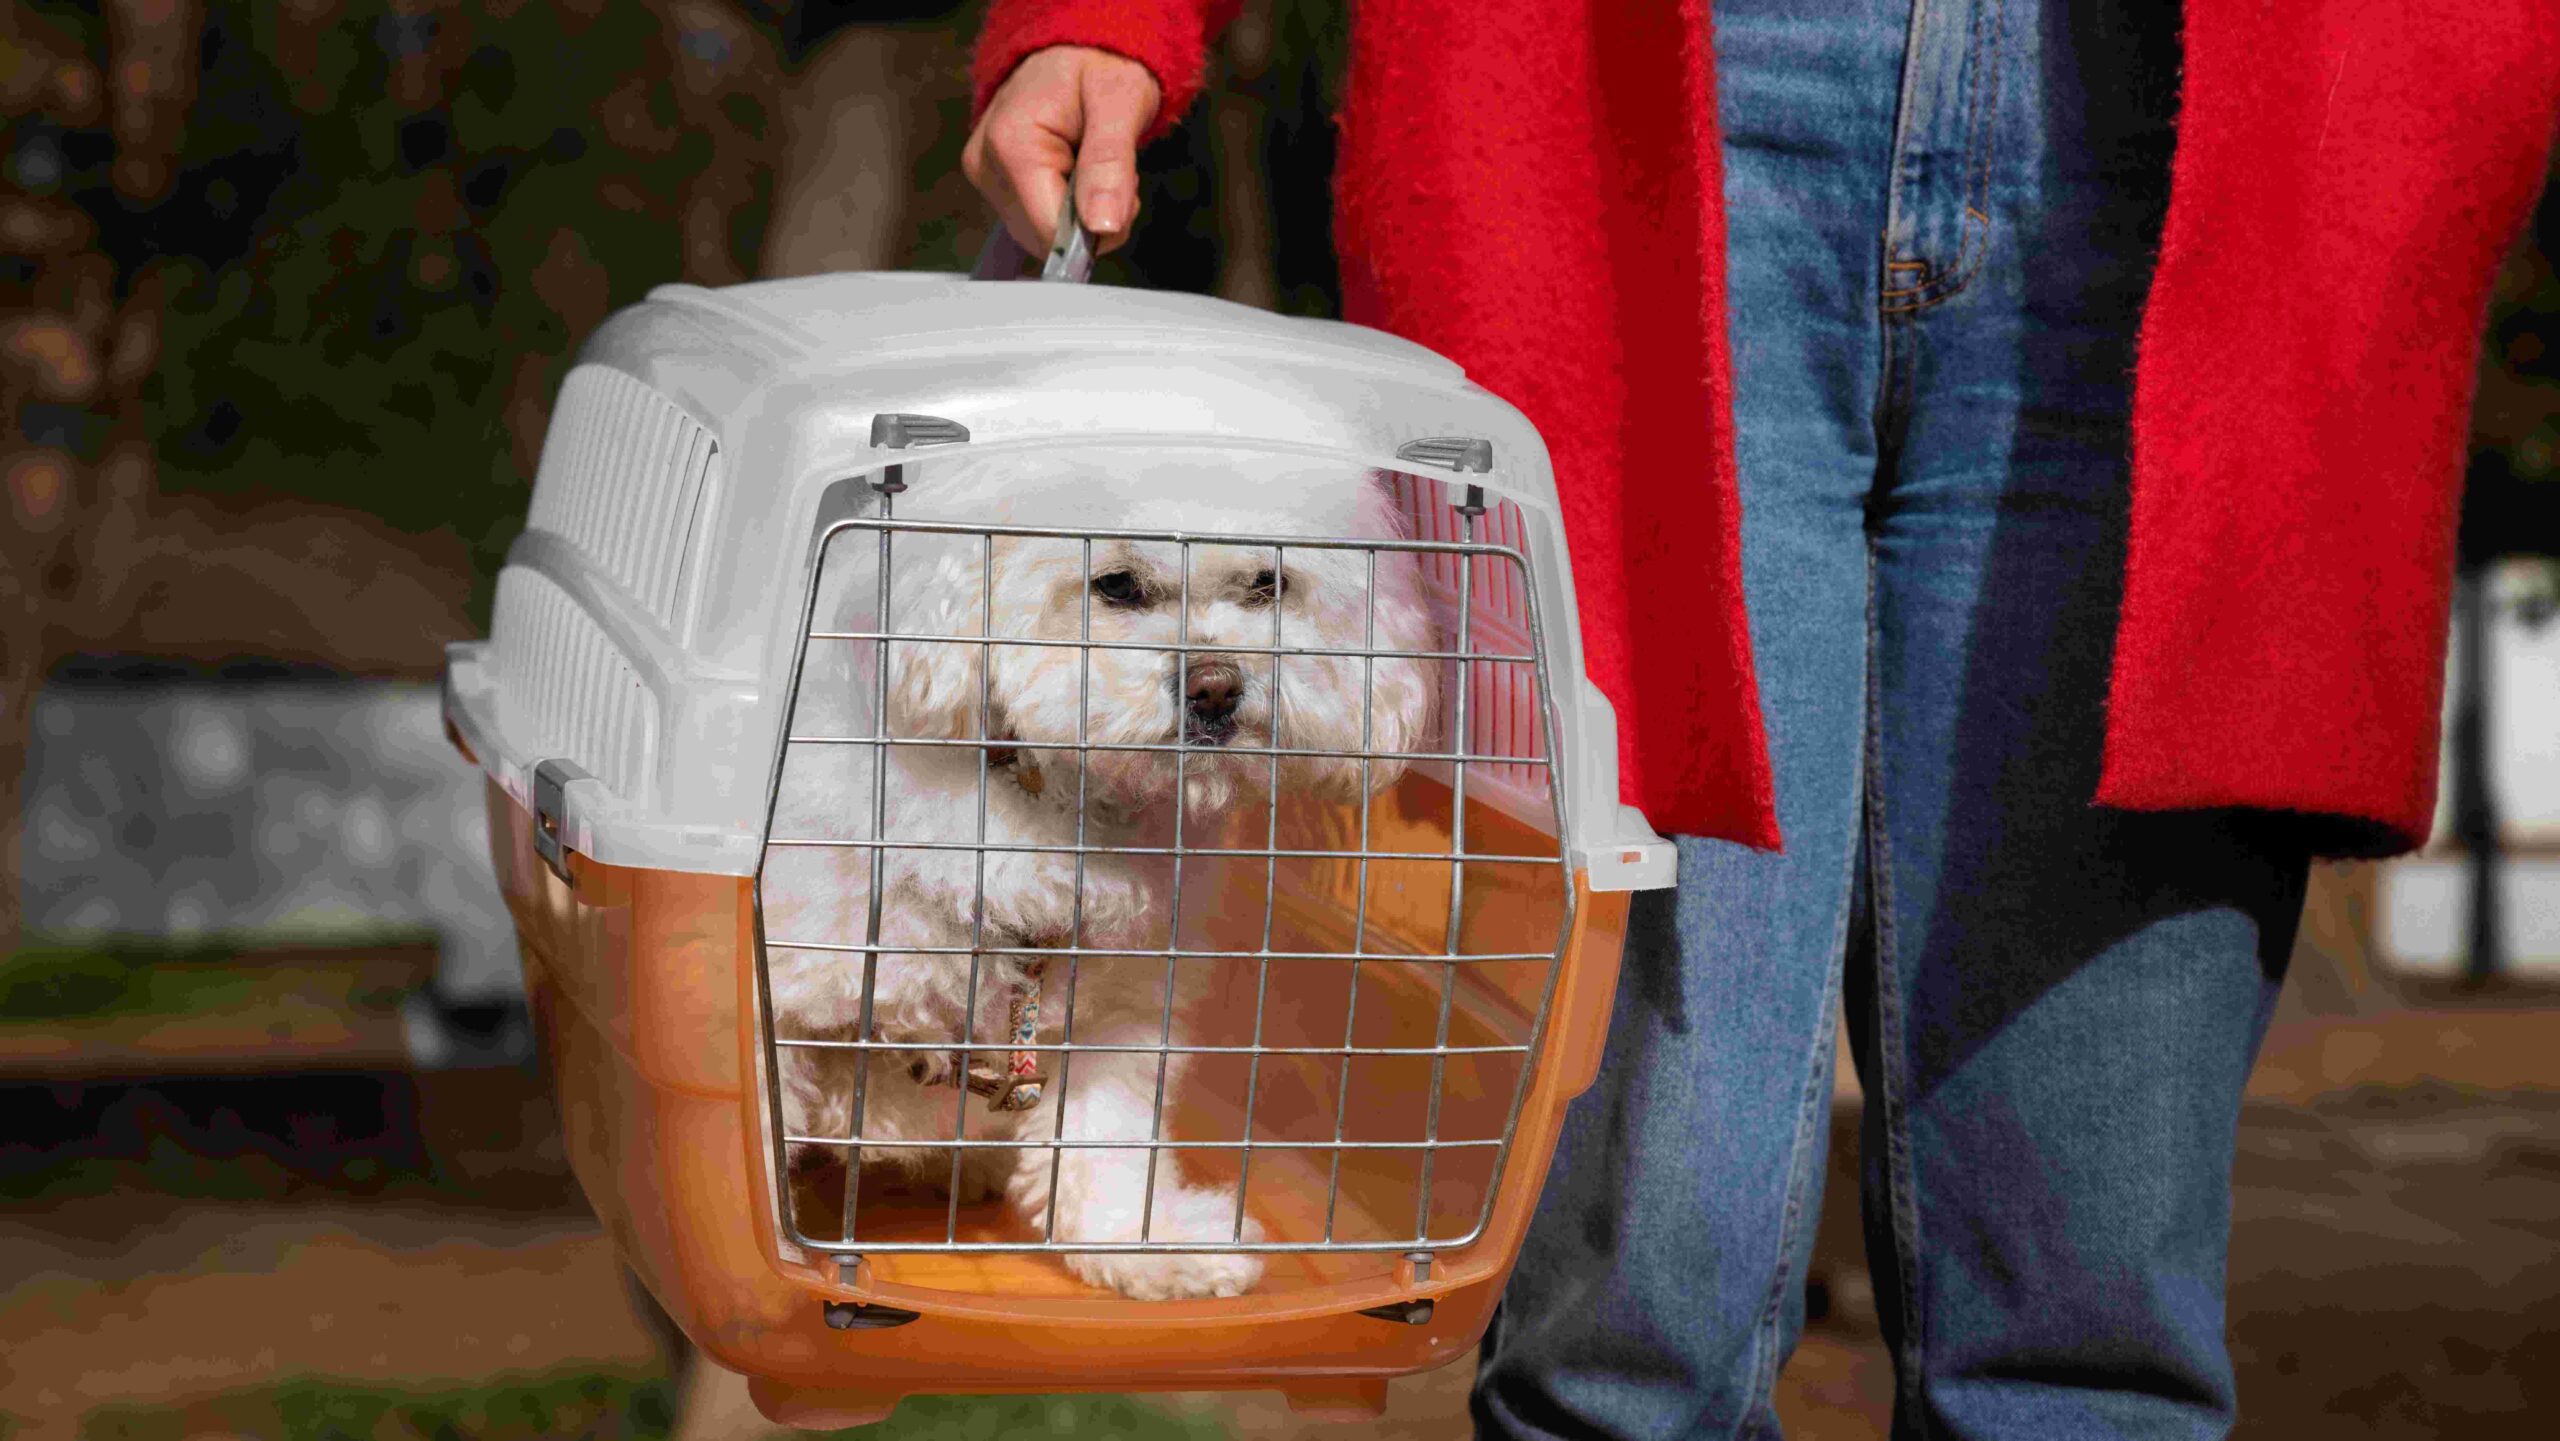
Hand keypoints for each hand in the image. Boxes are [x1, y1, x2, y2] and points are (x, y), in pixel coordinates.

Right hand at [963, 46, 1160, 256]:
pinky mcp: (992, 180)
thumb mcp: (1120, 102)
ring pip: (1041, 234)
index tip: (1122, 193)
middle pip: (1044, 238)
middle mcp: (986, 164)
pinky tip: (1076, 172)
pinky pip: (1034, 220)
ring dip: (1080, 214)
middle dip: (1090, 220)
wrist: (1077, 42)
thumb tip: (1101, 226)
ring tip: (1093, 164)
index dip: (1095, 229)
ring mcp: (985, 174)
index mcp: (1010, 144)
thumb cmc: (1100, 62)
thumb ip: (1109, 164)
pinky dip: (1065, 208)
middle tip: (1112, 173)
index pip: (1050, 232)